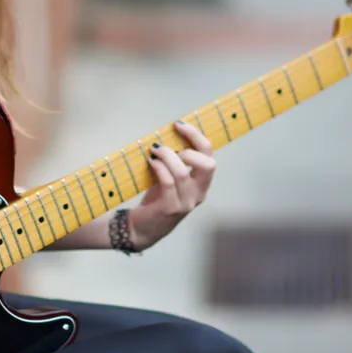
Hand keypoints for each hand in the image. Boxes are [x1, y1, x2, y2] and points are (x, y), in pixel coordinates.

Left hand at [129, 120, 215, 250]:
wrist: (142, 228)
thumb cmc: (156, 199)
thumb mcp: (170, 178)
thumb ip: (174, 162)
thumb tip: (167, 134)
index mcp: (202, 184)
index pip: (209, 156)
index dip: (197, 137)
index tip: (179, 124)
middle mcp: (199, 194)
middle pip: (208, 164)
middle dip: (189, 147)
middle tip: (169, 145)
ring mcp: (186, 202)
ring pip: (182, 172)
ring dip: (166, 156)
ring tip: (154, 151)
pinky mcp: (170, 208)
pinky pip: (168, 182)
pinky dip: (159, 168)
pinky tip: (151, 162)